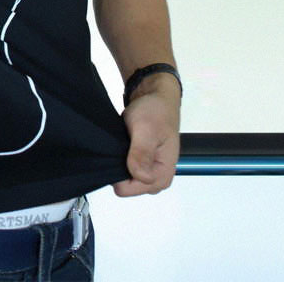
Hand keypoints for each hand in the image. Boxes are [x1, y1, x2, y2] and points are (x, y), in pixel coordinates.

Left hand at [113, 74, 180, 196]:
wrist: (155, 95)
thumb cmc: (156, 110)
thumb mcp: (146, 129)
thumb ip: (142, 154)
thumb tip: (139, 176)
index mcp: (163, 175)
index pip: (128, 189)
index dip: (120, 171)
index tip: (122, 150)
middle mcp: (157, 178)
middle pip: (125, 185)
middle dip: (120, 166)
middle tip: (125, 143)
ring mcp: (148, 171)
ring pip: (123, 176)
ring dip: (120, 159)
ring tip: (124, 141)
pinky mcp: (141, 163)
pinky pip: (124, 167)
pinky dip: (120, 156)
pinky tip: (123, 143)